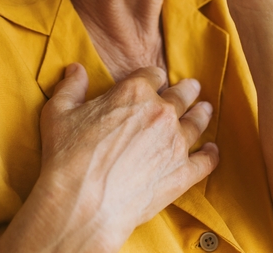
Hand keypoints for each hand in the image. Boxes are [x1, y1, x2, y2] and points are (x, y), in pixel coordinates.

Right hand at [36, 64, 218, 250]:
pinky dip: (211, 154)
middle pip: (182, 94)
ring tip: (206, 110)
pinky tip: (213, 151)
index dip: (154, 77)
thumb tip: (76, 70)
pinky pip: (206, 160)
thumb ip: (70, 87)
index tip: (155, 81)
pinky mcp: (183, 172)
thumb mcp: (58, 114)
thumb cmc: (68, 157)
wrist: (84, 202)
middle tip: (193, 88)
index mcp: (134, 91)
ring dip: (202, 114)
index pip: (153, 74)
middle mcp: (161, 112)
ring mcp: (175, 143)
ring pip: (197, 122)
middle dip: (187, 90)